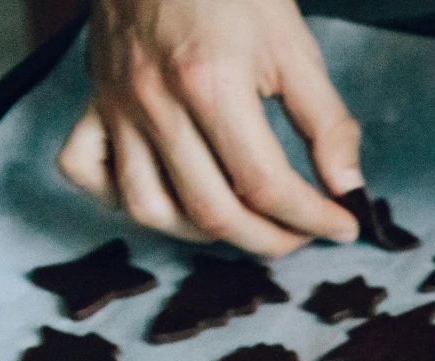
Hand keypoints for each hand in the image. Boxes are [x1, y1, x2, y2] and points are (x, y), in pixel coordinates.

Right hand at [58, 0, 361, 255]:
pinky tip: (164, 197)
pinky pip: (85, 169)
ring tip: (244, 222)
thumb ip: (326, 121)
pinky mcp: (92, 101)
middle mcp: (155, 102)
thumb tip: (349, 187)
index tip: (344, 225)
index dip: (314, 218)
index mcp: (210, 84)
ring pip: (147, 208)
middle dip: (270, 239)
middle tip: (304, 234)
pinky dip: (119, 197)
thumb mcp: (293, 46)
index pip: (266, 184)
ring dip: (202, 234)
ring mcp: (116, 105)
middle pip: (211, 212)